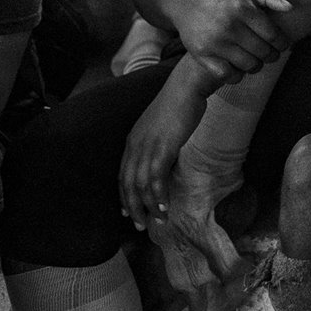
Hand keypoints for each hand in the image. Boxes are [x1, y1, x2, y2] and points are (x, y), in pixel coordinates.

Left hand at [119, 64, 210, 230]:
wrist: (187, 85)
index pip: (123, 174)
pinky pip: (157, 178)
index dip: (124, 196)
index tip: (127, 212)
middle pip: (128, 184)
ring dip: (147, 206)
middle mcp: (135, 146)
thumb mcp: (162, 125)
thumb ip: (158, 142)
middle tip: (140, 225)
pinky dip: (159, 195)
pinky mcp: (163, 147)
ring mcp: (148, 147)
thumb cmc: (180, 102)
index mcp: (133, 140)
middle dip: (132, 207)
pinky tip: (164, 205)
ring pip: (140, 185)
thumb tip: (165, 157)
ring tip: (157, 220)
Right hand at [176, 0, 292, 81]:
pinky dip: (237, 75)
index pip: (273, 35)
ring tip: (257, 60)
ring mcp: (215, 42)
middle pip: (262, 52)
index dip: (283, 43)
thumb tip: (291, 8)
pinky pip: (226, 75)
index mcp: (243, 10)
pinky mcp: (202, 54)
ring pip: (248, 65)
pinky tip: (240, 67)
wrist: (185, 2)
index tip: (284, 45)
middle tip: (272, 54)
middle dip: (272, 55)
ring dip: (257, 66)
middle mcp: (229, 27)